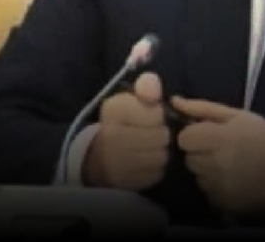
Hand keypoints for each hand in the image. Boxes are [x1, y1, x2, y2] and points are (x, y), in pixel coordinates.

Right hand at [83, 72, 170, 189]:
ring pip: (161, 156)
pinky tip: (147, 161)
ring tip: (152, 147)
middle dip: (163, 134)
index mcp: (114, 110)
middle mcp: (112, 136)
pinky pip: (156, 173)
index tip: (152, 116)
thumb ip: (146, 87)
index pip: (156, 114)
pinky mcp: (126, 181)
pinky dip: (157, 168)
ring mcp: (117, 162)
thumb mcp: (132, 99)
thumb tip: (153, 84)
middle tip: (155, 133)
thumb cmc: (124, 122)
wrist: (101, 155)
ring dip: (162, 151)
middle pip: (161, 136)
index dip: (159, 115)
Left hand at [172, 96, 264, 215]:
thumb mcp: (238, 116)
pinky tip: (233, 181)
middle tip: (222, 150)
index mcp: (218, 138)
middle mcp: (214, 164)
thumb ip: (203, 108)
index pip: (184, 139)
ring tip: (230, 166)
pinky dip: (216, 187)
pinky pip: (207, 192)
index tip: (208, 136)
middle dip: (201, 153)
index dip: (194, 135)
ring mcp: (218, 187)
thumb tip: (174, 101)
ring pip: (197, 176)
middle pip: (189, 158)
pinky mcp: (223, 203)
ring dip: (207, 171)